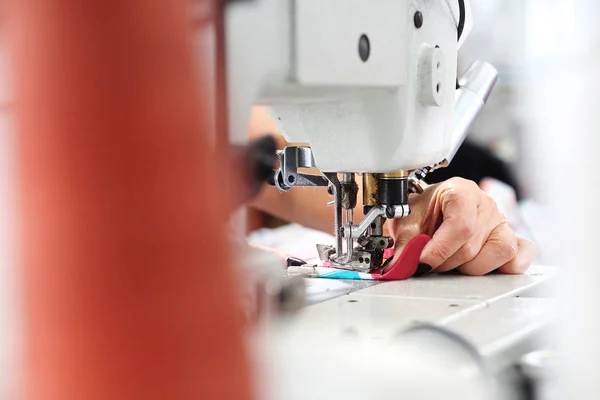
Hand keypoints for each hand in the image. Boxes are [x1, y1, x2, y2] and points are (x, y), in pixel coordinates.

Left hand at [386, 177, 536, 275]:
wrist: (428, 211)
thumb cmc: (421, 213)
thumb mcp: (406, 223)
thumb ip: (405, 244)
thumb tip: (402, 267)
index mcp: (460, 191)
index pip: (460, 225)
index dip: (440, 250)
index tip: (423, 262)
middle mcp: (485, 204)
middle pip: (473, 245)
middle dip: (446, 262)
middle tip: (431, 261)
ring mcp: (502, 222)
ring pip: (499, 252)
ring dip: (471, 267)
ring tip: (453, 262)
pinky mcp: (512, 239)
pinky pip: (520, 256)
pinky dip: (506, 267)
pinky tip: (485, 267)